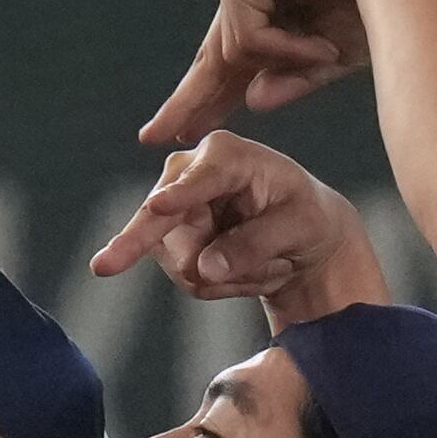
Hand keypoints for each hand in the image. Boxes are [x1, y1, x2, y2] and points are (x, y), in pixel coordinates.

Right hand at [88, 130, 386, 328]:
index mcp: (230, 156)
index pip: (197, 178)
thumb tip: (207, 266)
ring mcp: (175, 199)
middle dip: (181, 254)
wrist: (305, 236)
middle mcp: (192, 169)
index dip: (178, 197)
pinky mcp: (169, 229)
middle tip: (128, 269)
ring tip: (258, 266)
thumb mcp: (298, 230)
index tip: (157, 207)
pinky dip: (208, 281)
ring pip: (168, 254)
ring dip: (213, 275)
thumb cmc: (308, 220)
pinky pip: (174, 270)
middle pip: (163, 219)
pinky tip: (235, 267)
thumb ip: (255, 245)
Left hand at [141, 0, 436, 144]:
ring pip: (236, 51)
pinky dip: (284, 47)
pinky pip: (246, 36)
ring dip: (285, 61)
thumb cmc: (380, 0)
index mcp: (273, 6)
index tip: (185, 130)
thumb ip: (291, 77)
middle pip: (214, 55)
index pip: (232, 58)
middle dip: (190, 99)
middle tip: (152, 137)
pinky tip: (319, 40)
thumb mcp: (332, 53)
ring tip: (329, 47)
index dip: (210, 96)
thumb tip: (252, 102)